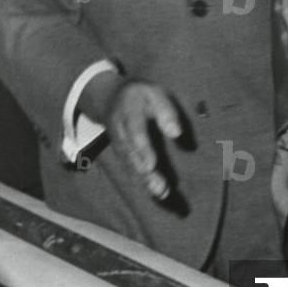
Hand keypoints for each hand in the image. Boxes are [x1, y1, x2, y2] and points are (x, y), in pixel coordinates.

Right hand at [80, 72, 181, 201]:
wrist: (111, 97)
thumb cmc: (142, 96)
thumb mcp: (155, 94)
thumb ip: (165, 111)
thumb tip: (176, 133)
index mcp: (129, 110)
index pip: (135, 130)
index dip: (142, 149)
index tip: (151, 165)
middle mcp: (119, 129)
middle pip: (131, 152)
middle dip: (144, 171)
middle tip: (158, 187)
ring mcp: (118, 142)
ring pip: (130, 163)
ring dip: (144, 179)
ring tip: (161, 192)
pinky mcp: (121, 151)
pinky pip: (130, 166)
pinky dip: (142, 180)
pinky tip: (157, 191)